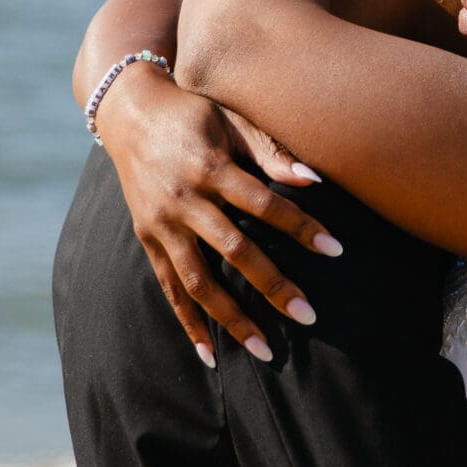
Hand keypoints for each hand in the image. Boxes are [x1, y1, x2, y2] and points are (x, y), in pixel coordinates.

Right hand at [97, 63, 339, 367]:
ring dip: (232, 319)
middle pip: (234, 251)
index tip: (336, 250)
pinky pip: (169, 289)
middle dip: (273, 286)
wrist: (130, 113)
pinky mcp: (147, 239)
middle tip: (308, 315)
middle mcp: (183, 200)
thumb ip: (272, 151)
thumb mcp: (232, 120)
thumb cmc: (194, 113)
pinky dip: (189, 323)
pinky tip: (210, 354)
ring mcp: (161, 225)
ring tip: (266, 350)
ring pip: (199, 282)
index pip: (264, 204)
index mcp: (209, 167)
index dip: (302, 227)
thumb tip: (314, 180)